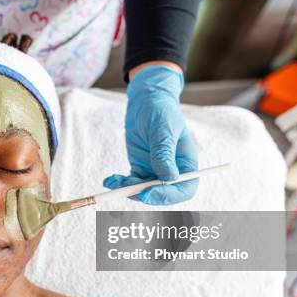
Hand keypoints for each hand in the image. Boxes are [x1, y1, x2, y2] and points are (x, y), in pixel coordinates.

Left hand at [103, 64, 197, 204]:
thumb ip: (164, 153)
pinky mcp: (140, 167)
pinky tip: (110, 181)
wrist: (146, 101)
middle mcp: (173, 171)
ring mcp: (155, 170)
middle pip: (162, 194)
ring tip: (114, 182)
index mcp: (187, 164)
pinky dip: (121, 184)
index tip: (149, 192)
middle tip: (126, 189)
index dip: (168, 196)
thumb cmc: (161, 111)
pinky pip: (131, 182)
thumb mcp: (163, 129)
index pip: (184, 189)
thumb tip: (169, 178)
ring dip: (129, 190)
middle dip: (144, 195)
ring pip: (144, 190)